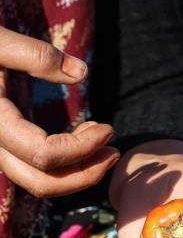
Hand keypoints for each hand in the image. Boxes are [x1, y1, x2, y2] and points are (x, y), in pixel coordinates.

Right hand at [0, 26, 119, 196]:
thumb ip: (34, 54)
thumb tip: (81, 72)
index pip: (44, 154)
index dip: (82, 148)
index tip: (108, 128)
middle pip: (41, 183)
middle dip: (85, 174)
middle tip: (115, 152)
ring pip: (35, 181)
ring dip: (75, 173)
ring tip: (104, 145)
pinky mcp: (0, 142)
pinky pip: (31, 168)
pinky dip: (61, 165)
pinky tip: (82, 139)